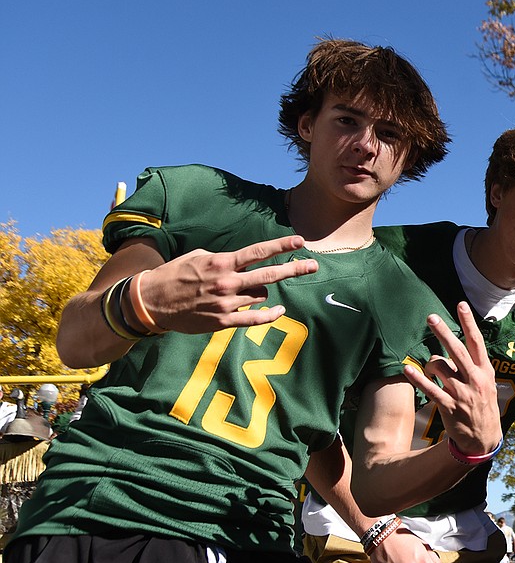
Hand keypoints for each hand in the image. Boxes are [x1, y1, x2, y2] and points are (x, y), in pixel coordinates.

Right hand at [139, 235, 317, 332]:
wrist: (152, 302)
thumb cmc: (175, 275)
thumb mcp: (198, 257)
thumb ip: (224, 260)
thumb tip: (244, 264)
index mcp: (221, 263)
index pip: (257, 252)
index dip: (281, 246)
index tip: (300, 242)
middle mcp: (227, 282)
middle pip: (270, 274)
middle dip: (294, 269)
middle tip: (314, 266)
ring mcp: (226, 303)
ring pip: (260, 295)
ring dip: (259, 291)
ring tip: (241, 289)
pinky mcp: (223, 321)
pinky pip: (255, 319)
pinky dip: (270, 314)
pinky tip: (279, 310)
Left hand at [404, 302, 503, 454]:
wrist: (483, 439)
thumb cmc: (482, 407)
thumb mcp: (484, 385)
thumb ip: (468, 367)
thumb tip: (444, 352)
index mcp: (485, 372)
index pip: (477, 342)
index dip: (468, 323)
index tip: (461, 304)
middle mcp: (475, 379)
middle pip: (457, 350)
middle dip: (443, 332)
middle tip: (430, 317)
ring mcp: (463, 393)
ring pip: (440, 367)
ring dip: (430, 364)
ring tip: (430, 370)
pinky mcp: (450, 406)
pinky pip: (430, 388)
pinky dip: (418, 378)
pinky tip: (407, 370)